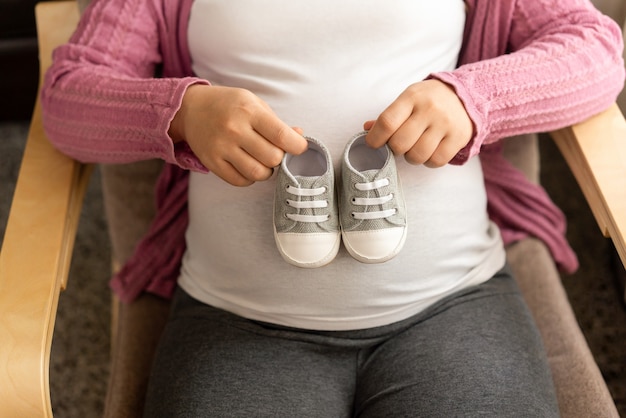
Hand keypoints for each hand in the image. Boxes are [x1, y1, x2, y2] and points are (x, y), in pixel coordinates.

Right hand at [169, 84, 307, 185]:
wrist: (191, 109)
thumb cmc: (230, 105)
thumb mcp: (254, 104)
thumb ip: (277, 123)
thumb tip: (300, 138)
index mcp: (249, 111)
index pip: (282, 136)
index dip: (298, 146)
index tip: (299, 147)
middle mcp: (234, 129)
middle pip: (272, 158)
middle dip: (280, 158)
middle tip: (274, 151)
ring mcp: (221, 147)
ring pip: (258, 173)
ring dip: (266, 171)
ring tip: (262, 160)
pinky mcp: (211, 162)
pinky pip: (240, 181)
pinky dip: (250, 177)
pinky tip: (247, 165)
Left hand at [364, 80, 472, 167]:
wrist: (465, 96)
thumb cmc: (428, 101)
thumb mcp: (407, 100)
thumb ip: (388, 117)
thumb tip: (367, 129)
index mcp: (412, 97)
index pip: (387, 122)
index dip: (375, 138)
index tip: (373, 144)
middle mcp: (429, 109)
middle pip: (400, 144)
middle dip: (394, 149)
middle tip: (399, 144)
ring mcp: (445, 123)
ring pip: (417, 156)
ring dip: (411, 157)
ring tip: (415, 147)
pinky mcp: (459, 137)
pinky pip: (436, 161)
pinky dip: (429, 162)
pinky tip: (429, 151)